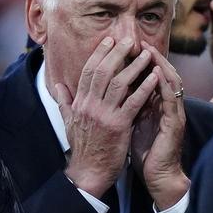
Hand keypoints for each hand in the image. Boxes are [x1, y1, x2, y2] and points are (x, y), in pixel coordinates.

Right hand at [55, 37, 159, 198]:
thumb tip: (58, 85)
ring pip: (119, 83)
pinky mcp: (118, 126)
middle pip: (103, 71)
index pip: (89, 71)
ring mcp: (103, 115)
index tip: (110, 40)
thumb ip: (65, 102)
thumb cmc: (82, 148)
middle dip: (117, 53)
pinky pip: (133, 102)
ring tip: (147, 53)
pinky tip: (154, 77)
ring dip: (134, 66)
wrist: (88, 173)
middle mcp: (89, 106)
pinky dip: (144, 88)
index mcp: (79, 103)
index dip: (99, 53)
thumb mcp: (69, 122)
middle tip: (130, 39)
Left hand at [131, 43, 188, 210]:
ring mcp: (172, 113)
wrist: (158, 177)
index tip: (122, 48)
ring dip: (160, 65)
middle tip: (136, 41)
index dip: (135, 62)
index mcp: (152, 105)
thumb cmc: (144, 153)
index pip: (145, 77)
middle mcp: (164, 105)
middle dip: (149, 56)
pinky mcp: (175, 123)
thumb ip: (123, 107)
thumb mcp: (129, 125)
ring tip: (149, 50)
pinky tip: (158, 73)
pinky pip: (171, 100)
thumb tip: (107, 94)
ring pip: (169, 82)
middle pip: (160, 73)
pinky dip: (165, 85)